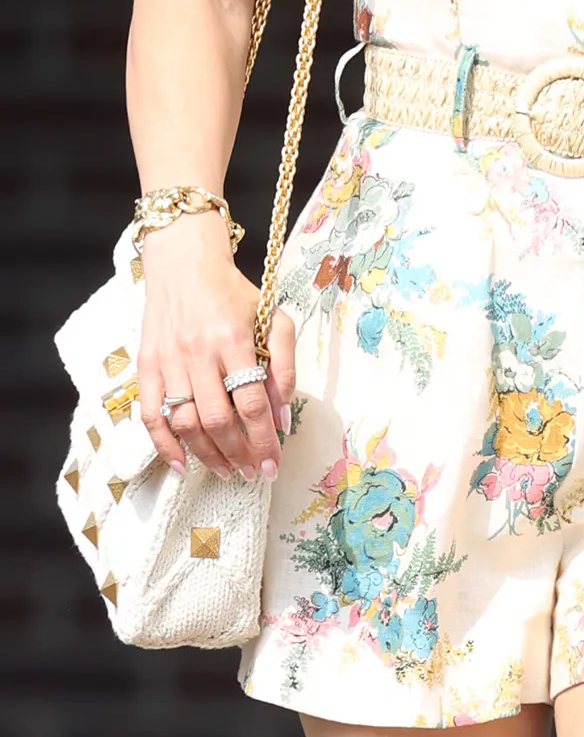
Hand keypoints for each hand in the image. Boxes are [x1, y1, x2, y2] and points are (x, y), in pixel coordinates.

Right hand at [137, 213, 292, 479]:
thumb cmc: (234, 294)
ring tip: (227, 471)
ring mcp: (167, 360)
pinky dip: (164, 445)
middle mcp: (197, 352)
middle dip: (239, 454)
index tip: (273, 464)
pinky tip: (182, 466)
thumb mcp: (273, 318)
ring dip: (207, 455)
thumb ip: (284, 365)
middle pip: (217, 419)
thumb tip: (282, 415)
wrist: (182, 263)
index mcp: (233, 339)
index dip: (263, 440)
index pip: (250, 402)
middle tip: (253, 473)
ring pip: (184, 422)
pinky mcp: (146, 365)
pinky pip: (150, 414)